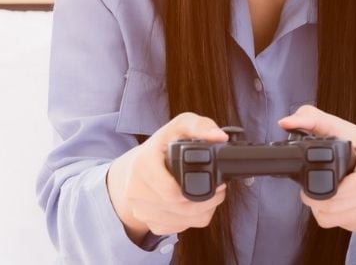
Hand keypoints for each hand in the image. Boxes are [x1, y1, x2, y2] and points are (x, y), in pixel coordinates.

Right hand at [106, 112, 229, 241]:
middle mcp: (137, 190)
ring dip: (203, 210)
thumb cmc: (162, 146)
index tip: (217, 182)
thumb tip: (220, 137)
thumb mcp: (180, 127)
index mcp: (143, 165)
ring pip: (184, 220)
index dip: (200, 190)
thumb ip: (201, 127)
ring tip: (209, 194)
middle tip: (219, 188)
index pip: (171, 192)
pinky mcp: (150, 223)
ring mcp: (142, 210)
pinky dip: (193, 218)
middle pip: (181, 208)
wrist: (135, 169)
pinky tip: (194, 204)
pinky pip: (180, 228)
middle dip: (207, 200)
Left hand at [279, 105, 355, 251]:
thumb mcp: (352, 132)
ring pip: (331, 219)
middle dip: (315, 199)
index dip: (317, 190)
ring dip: (322, 208)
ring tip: (328, 192)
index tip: (310, 183)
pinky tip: (341, 202)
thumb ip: (317, 122)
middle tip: (314, 187)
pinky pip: (341, 226)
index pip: (338, 191)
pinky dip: (335, 216)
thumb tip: (286, 122)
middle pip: (330, 208)